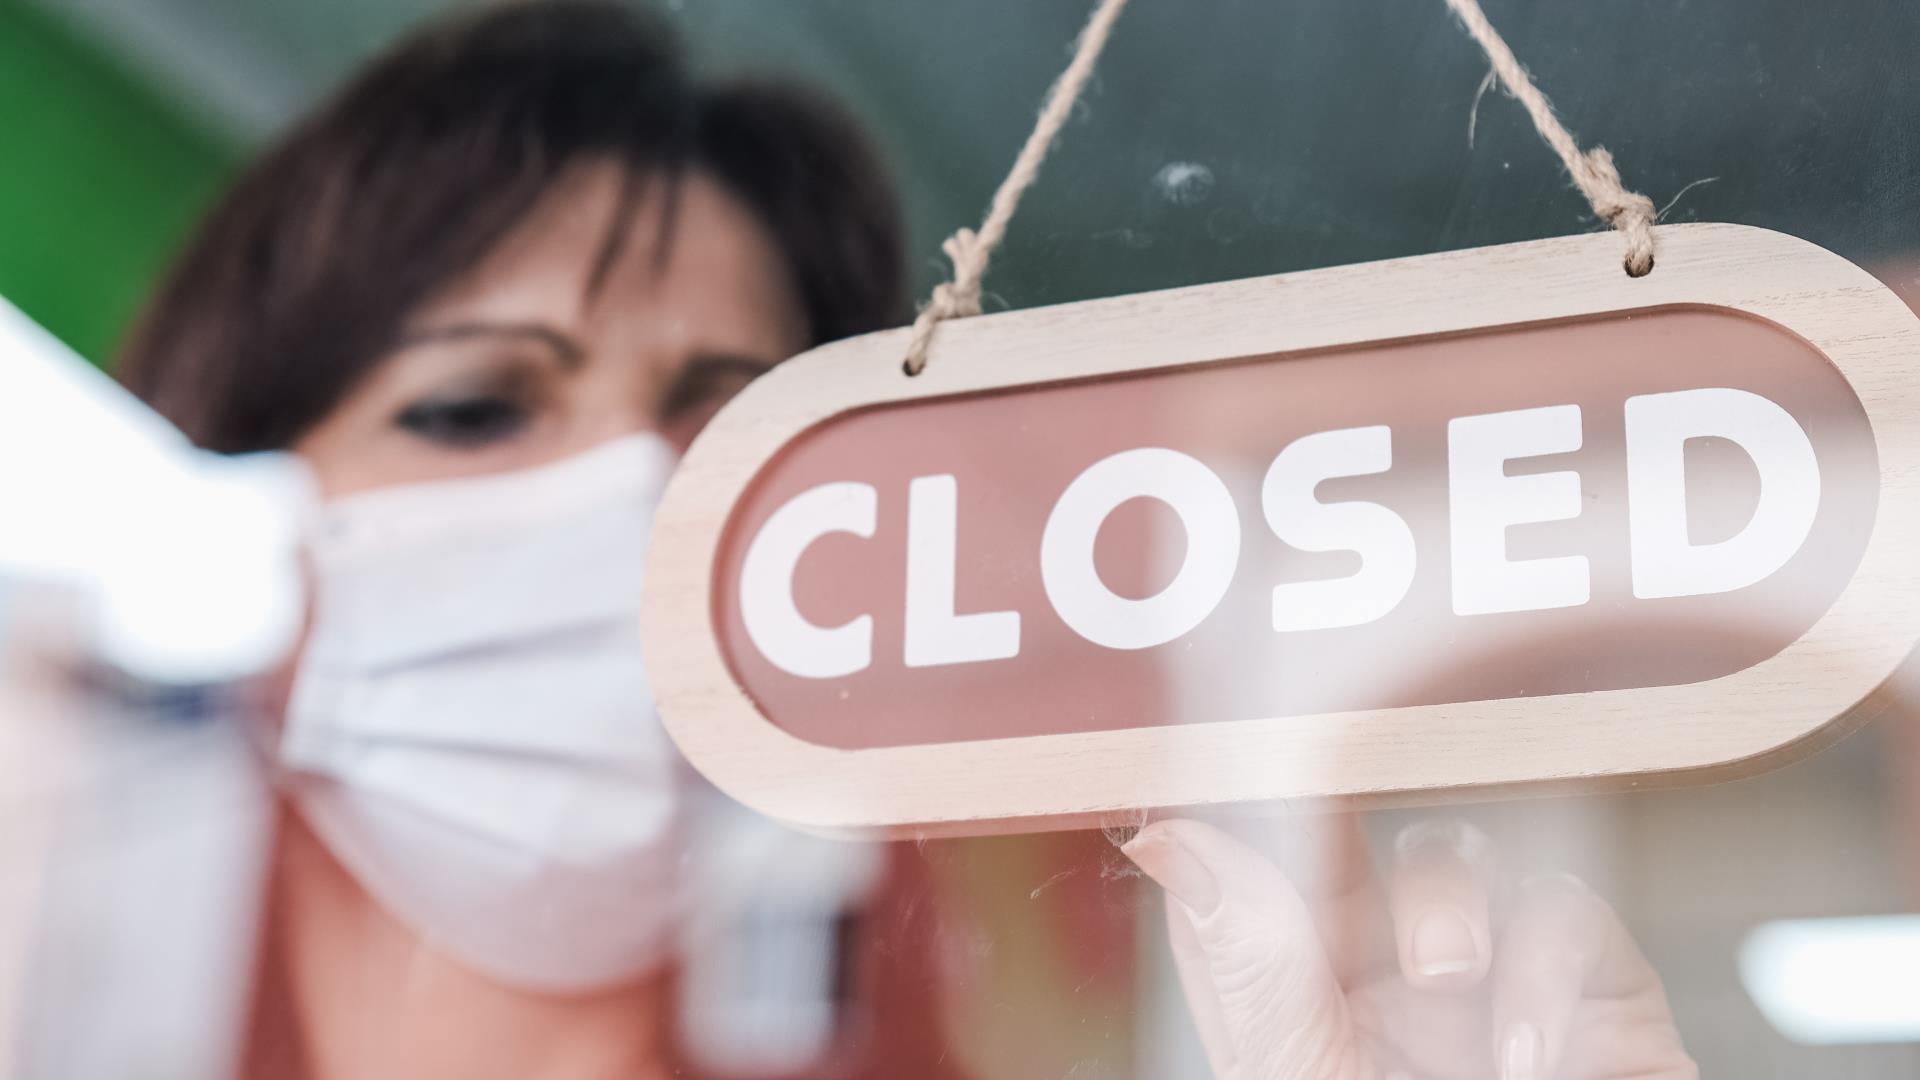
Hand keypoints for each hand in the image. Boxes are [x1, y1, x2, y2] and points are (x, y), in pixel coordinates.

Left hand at [1123, 818, 1695, 1079]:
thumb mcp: (1302, 1075)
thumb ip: (1251, 959)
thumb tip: (1164, 837)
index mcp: (1296, 1011)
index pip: (1252, 886)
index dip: (1234, 825)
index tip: (1213, 779)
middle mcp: (1386, 992)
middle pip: (1354, 849)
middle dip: (1344, 826)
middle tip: (1330, 802)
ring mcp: (1489, 989)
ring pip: (1454, 859)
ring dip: (1445, 900)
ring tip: (1446, 974)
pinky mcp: (1597, 1001)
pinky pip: (1564, 913)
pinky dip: (1544, 967)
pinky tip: (1520, 1050)